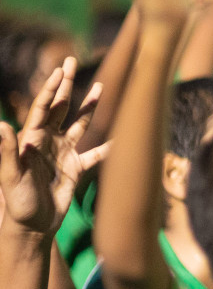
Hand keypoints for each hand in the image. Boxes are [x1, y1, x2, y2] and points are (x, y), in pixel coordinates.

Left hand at [0, 59, 104, 234]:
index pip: (43, 108)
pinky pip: (96, 154)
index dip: (51, 89)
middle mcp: (47, 141)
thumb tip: (1, 124)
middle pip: (59, 108)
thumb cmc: (18, 202)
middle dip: (65, 86)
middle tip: (70, 62)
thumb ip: (8, 151)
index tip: (60, 70)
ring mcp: (63, 153)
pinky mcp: (76, 168)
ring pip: (79, 124)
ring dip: (89, 107)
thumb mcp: (11, 176)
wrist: (33, 226)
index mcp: (31, 139)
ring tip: (100, 87)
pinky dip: (110, 146)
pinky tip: (124, 138)